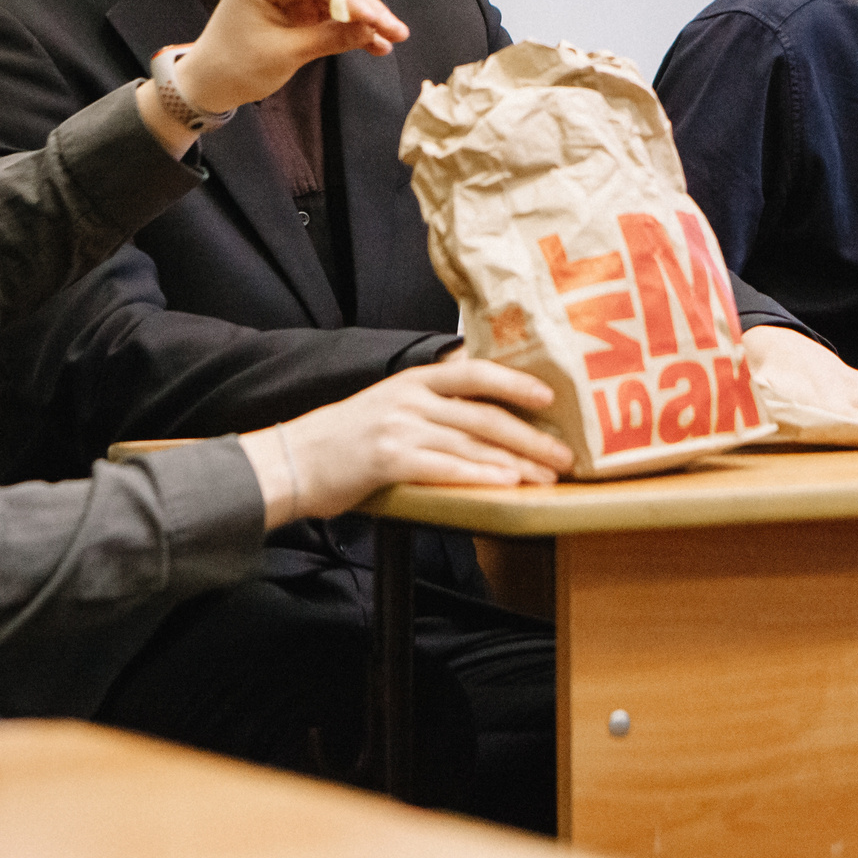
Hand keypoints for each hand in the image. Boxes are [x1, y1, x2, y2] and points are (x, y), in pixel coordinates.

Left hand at [184, 0, 407, 113]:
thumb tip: (373, 31)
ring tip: (391, 40)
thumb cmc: (236, 66)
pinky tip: (372, 43)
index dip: (357, 0)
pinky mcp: (291, 2)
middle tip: (397, 30)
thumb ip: (332, 37)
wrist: (208, 81)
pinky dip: (347, 25)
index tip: (383, 21)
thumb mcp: (287, 53)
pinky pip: (326, 9)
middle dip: (366, 9)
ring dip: (362, 19)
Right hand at [237, 360, 572, 526]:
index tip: (550, 397)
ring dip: (517, 463)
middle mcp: (411, 398)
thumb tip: (481, 418)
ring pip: (474, 444)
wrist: (292, 461)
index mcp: (414, 380)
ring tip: (547, 478)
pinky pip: (447, 469)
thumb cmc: (344, 440)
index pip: (475, 372)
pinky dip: (481, 477)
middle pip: (485, 415)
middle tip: (564, 455)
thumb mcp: (388, 405)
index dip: (516, 382)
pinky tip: (506, 486)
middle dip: (531, 437)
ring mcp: (401, 428)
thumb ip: (431, 406)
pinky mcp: (390, 460)